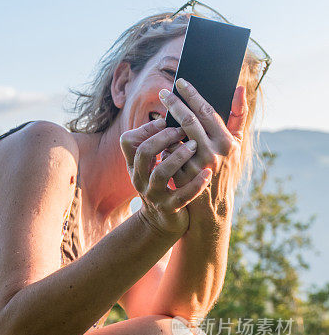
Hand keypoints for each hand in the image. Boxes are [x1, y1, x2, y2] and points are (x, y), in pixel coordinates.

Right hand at [120, 117, 213, 237]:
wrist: (164, 222)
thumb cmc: (166, 185)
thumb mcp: (155, 165)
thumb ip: (160, 143)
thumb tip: (177, 111)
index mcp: (136, 166)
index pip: (128, 141)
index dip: (145, 128)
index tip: (164, 120)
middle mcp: (141, 179)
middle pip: (143, 152)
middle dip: (164, 137)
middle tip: (182, 129)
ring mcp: (154, 195)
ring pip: (160, 173)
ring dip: (178, 156)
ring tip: (195, 146)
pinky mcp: (169, 209)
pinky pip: (181, 196)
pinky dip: (195, 184)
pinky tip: (206, 174)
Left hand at [158, 82, 248, 218]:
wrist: (213, 204)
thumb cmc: (224, 169)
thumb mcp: (236, 144)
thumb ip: (238, 116)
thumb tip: (239, 87)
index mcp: (228, 142)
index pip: (207, 111)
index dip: (192, 94)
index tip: (180, 82)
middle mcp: (214, 153)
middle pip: (189, 120)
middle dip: (175, 104)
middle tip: (163, 92)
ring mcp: (198, 166)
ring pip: (177, 137)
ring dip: (167, 123)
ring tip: (160, 113)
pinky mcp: (184, 177)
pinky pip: (169, 155)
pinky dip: (165, 145)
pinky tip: (161, 139)